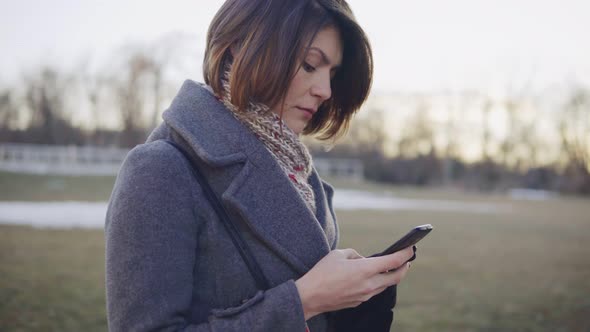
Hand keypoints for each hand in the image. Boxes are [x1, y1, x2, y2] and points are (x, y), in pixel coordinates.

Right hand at [295, 246, 413, 319]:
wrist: (310, 296)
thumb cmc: (322, 273)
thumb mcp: (338, 254)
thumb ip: (355, 254)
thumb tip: (363, 259)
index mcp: (365, 269)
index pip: (394, 261)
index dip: (405, 254)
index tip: (411, 248)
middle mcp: (369, 284)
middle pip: (396, 277)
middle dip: (404, 267)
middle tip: (407, 260)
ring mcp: (365, 295)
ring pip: (385, 285)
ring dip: (390, 276)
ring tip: (390, 267)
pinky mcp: (358, 302)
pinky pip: (373, 291)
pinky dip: (376, 283)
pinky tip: (370, 277)